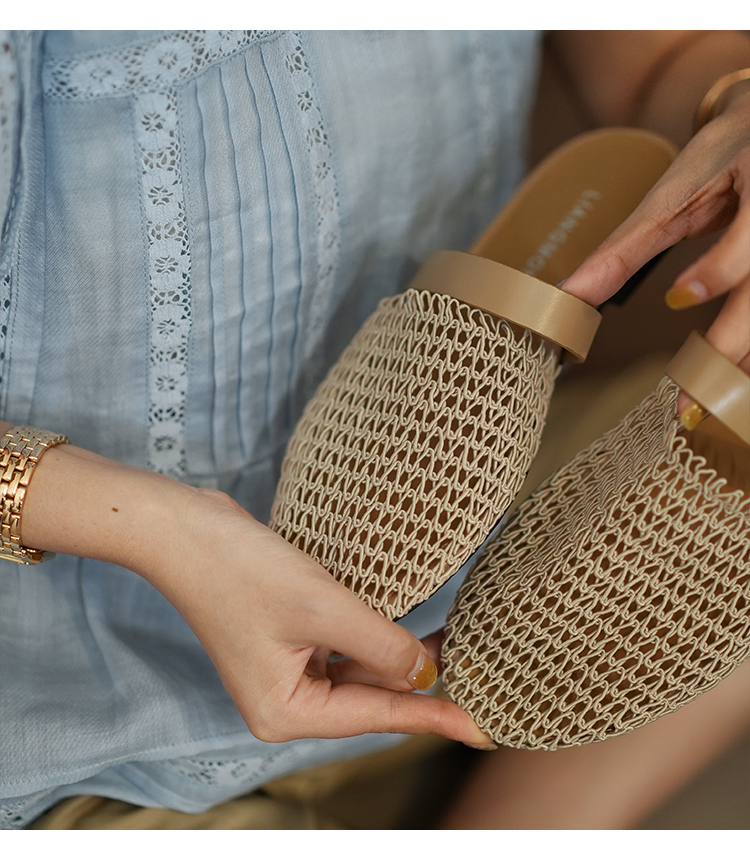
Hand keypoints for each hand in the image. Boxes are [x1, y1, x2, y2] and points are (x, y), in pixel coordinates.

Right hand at [151, 487, 494, 744]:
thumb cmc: (241, 569)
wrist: (184, 528)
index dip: (432, 716)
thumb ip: (380, 645)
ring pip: (356, 670)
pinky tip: (406, 624)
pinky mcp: (284, 639)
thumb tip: (427, 674)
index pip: (375, 716)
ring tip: (452, 642)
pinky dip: (372, 637)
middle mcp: (282, 702)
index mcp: (284, 712)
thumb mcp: (322, 608)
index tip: (480, 725)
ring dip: (397, 654)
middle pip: (367, 696)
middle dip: (416, 679)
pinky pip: (340, 647)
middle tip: (476, 669)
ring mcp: (282, 670)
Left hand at [562, 86, 749, 422]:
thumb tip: (566, 296)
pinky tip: (733, 378)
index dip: (717, 270)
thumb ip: (625, 249)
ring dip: (745, 361)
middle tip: (689, 403)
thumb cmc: (719, 157)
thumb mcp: (672, 196)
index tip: (675, 298)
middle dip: (731, 348)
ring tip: (707, 405)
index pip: (748, 239)